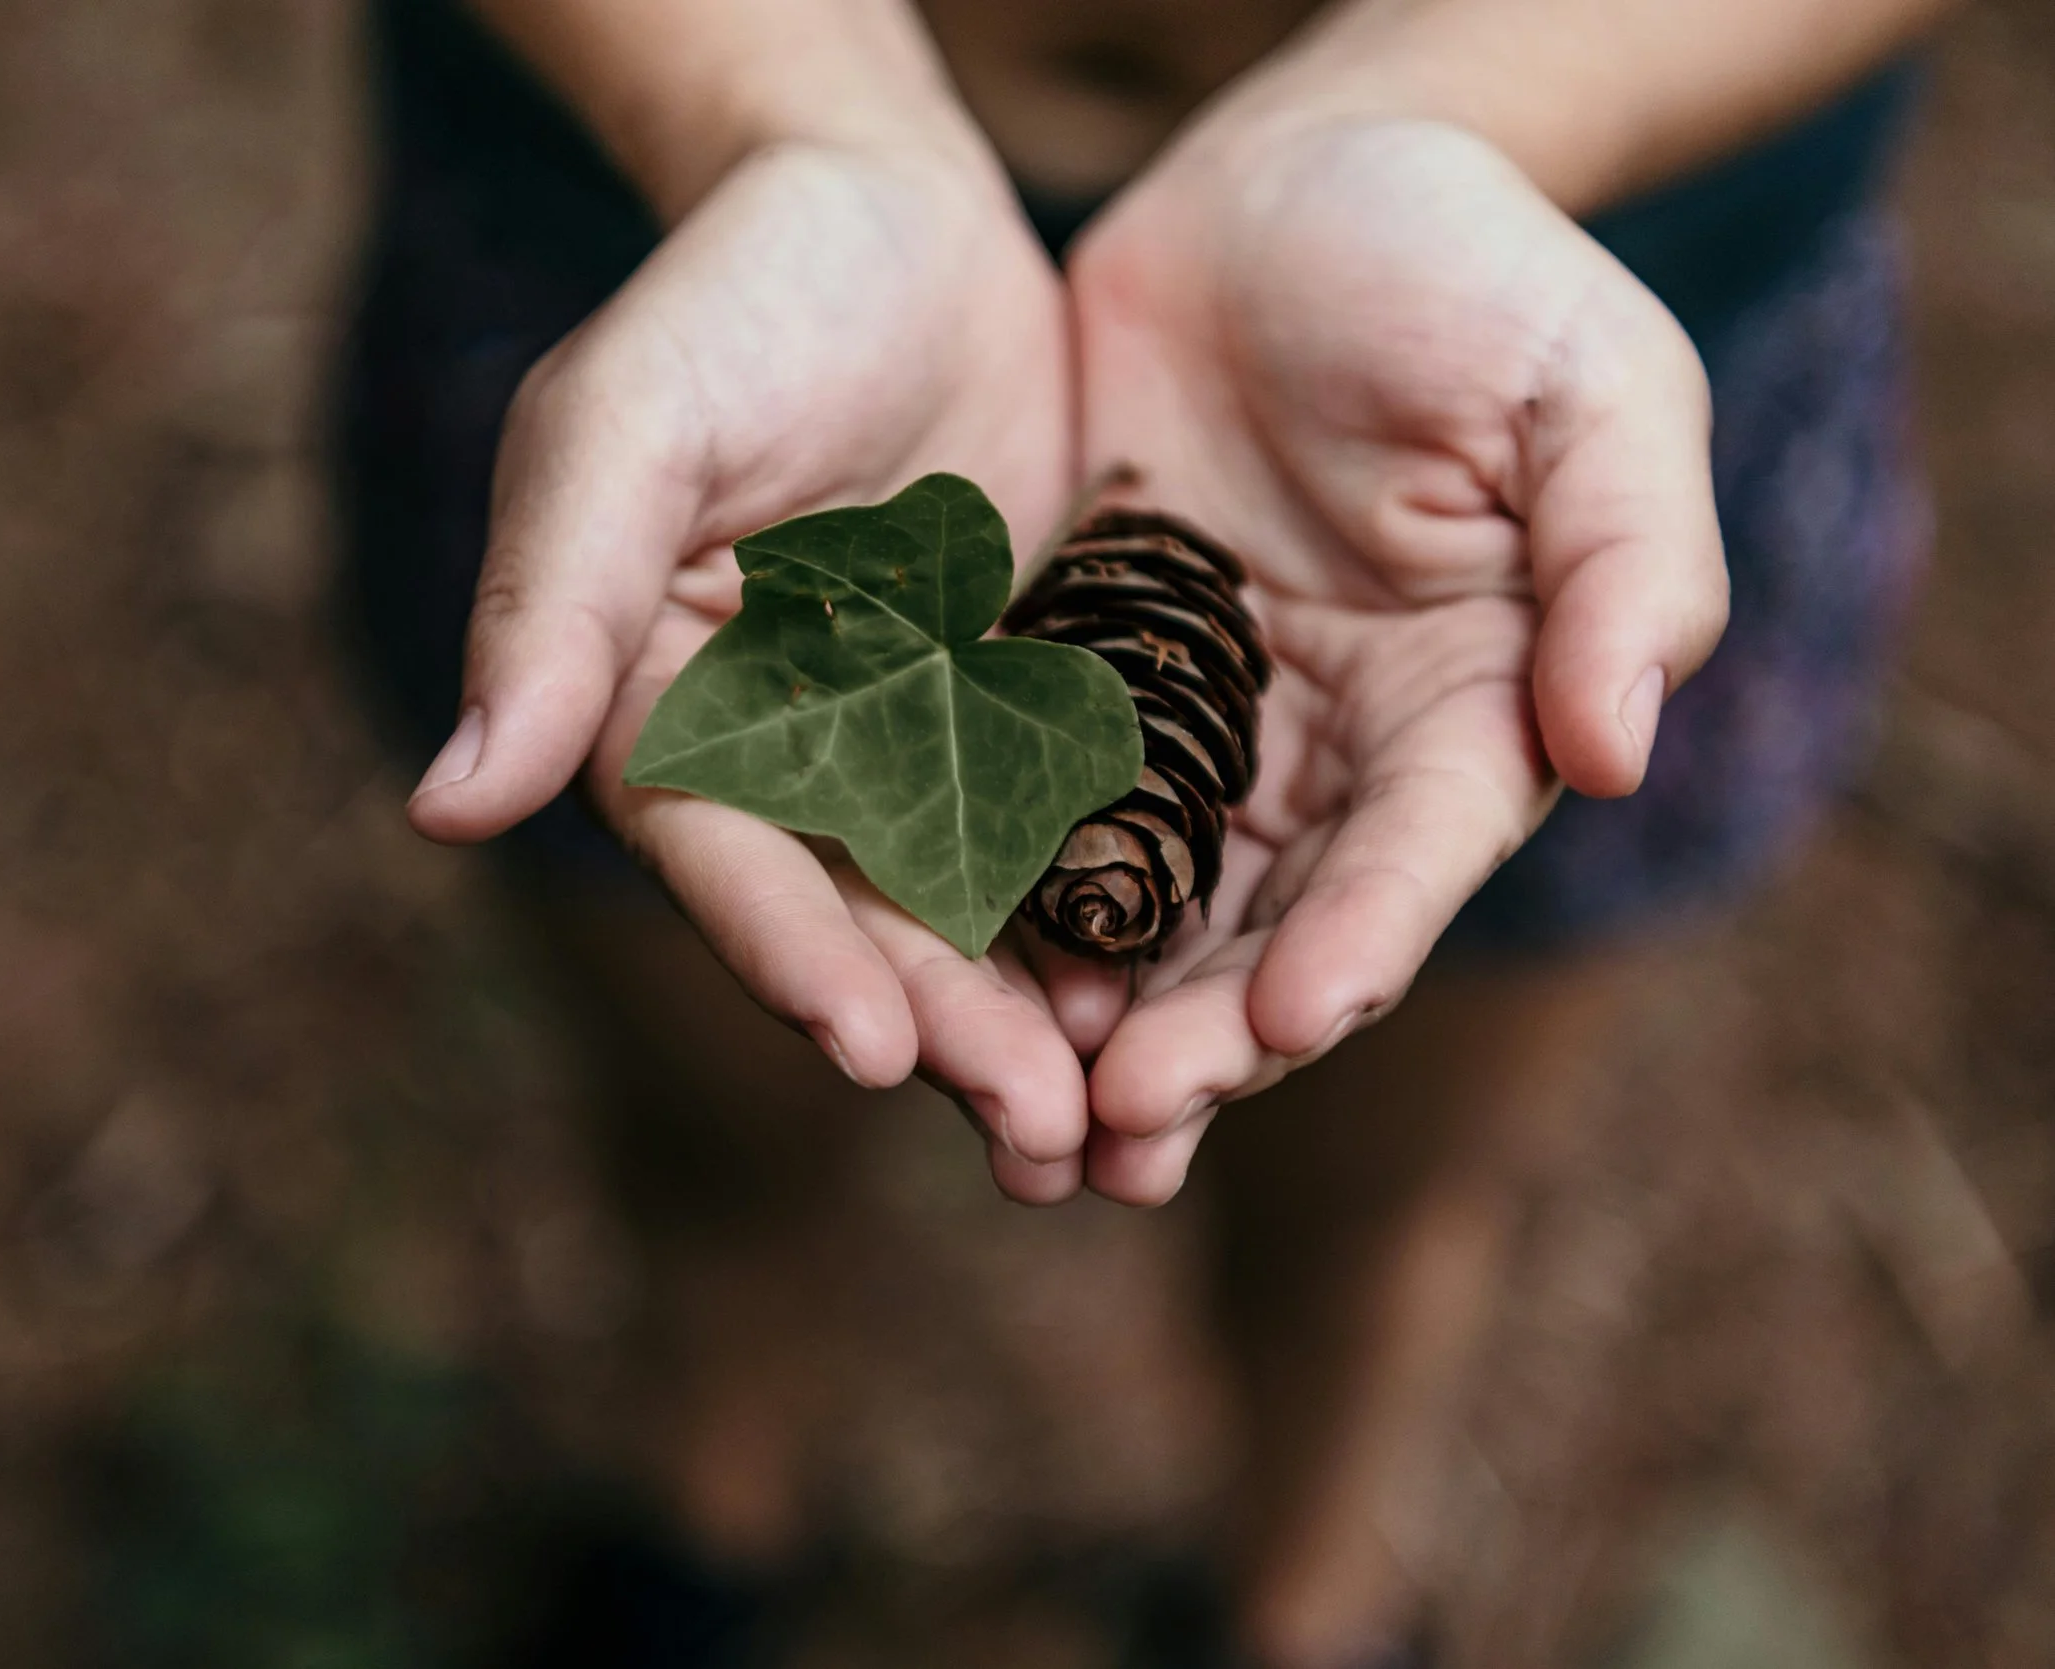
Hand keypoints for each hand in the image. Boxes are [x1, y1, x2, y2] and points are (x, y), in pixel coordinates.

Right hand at [405, 141, 1101, 1201]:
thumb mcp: (630, 423)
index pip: (719, 855)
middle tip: (1036, 1131)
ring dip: (1030, 1020)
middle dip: (940, 1028)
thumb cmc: (735, 296)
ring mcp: (900, 745)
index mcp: (659, 710)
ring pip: (965, 909)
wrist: (886, 211)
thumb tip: (445, 802)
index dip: (789, 952)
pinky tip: (1180, 992)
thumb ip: (551, 604)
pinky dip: (1108, 917)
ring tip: (1112, 1125)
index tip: (869, 1047)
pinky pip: (1058, 833)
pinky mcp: (1009, 716)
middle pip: (854, 918)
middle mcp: (776, 756)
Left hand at [1049, 111, 1727, 1203]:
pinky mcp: (1083, 687)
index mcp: (1470, 706)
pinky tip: (944, 982)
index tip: (1293, 1016)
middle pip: (1271, 926)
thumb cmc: (1466, 265)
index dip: (1361, 942)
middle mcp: (1334, 752)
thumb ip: (1623, 560)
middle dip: (1206, 1038)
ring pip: (1150, 909)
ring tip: (1033, 1127)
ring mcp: (1202, 729)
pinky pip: (1038, 811)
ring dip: (1096, 1022)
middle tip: (1120, 1130)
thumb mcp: (1586, 386)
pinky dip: (1004, 905)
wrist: (1288, 183)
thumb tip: (1620, 748)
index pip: (1415, 855)